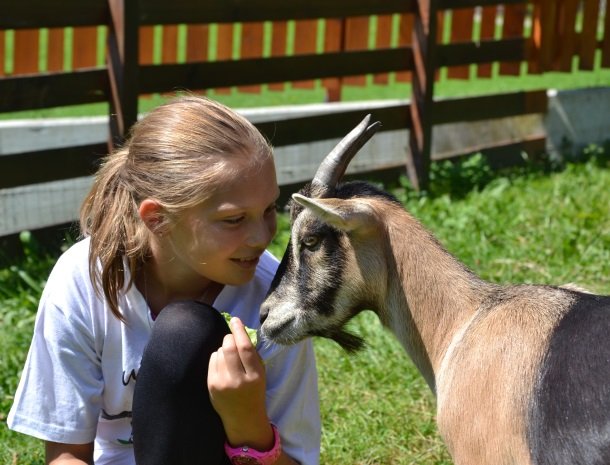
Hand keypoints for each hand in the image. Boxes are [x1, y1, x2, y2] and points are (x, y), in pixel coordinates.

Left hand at [208, 317, 273, 450]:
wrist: (243, 418)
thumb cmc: (254, 391)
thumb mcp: (261, 374)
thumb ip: (252, 355)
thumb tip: (240, 332)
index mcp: (255, 376)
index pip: (245, 348)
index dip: (239, 331)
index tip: (235, 320)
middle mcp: (238, 380)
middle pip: (229, 348)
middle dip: (229, 338)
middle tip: (232, 338)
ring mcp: (222, 383)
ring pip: (219, 352)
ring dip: (224, 348)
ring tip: (229, 357)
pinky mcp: (211, 386)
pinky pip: (212, 360)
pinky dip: (217, 357)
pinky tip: (222, 364)